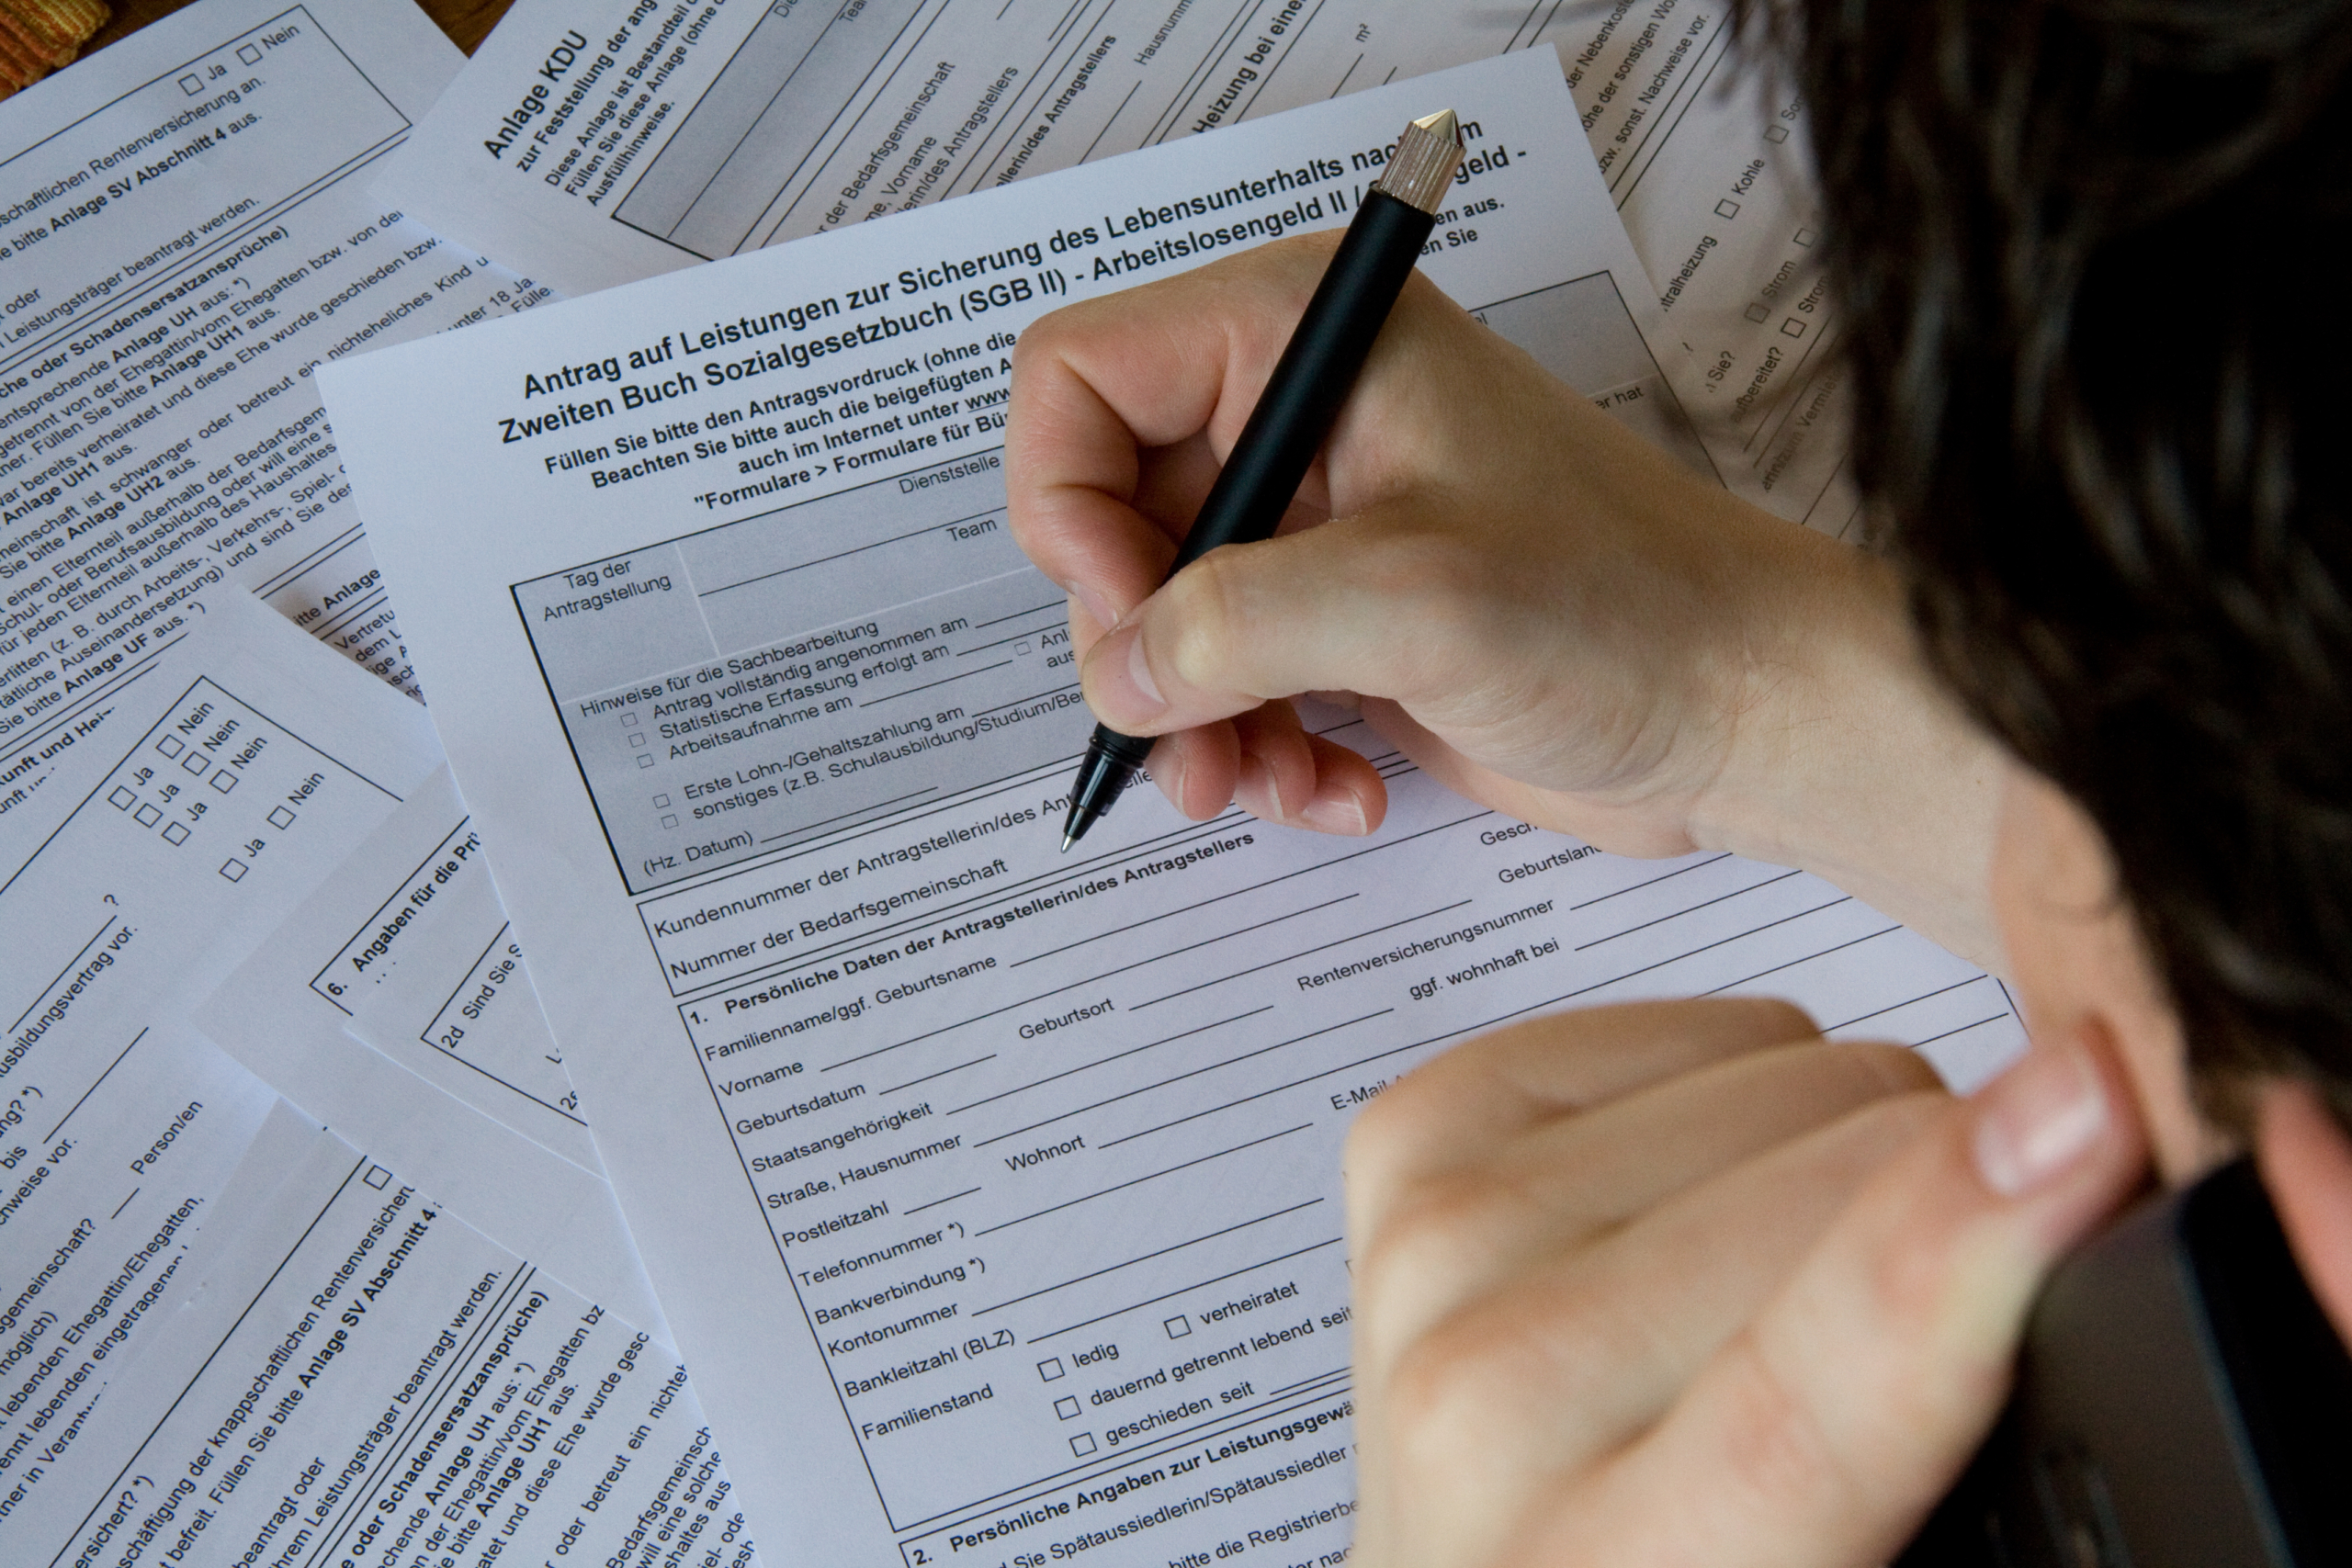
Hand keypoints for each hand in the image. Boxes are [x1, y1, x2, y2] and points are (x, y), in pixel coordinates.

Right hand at [1007, 235, 2009, 963]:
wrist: (1750, 712)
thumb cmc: (1631, 610)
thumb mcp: (1413, 600)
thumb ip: (1234, 622)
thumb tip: (1118, 677)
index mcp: (1306, 337)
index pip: (1081, 376)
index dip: (1068, 506)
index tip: (1137, 620)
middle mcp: (1297, 414)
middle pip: (1106, 517)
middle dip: (1141, 650)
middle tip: (1196, 741)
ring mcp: (1318, 521)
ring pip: (1158, 619)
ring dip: (1197, 725)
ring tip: (1269, 785)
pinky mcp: (1341, 617)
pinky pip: (1229, 684)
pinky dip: (1258, 751)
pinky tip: (1339, 787)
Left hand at [1343, 999, 2146, 1567]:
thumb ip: (1933, 1433)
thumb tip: (2057, 1192)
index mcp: (1617, 1564)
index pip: (1816, 1383)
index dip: (1962, 1226)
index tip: (2088, 1103)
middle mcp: (1495, 1393)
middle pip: (1841, 1170)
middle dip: (1955, 1206)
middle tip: (1899, 1334)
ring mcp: (1440, 1246)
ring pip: (1795, 1068)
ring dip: (1844, 1150)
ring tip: (1774, 1295)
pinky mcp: (1420, 1135)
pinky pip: (1704, 1025)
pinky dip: (1749, 1088)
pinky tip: (1704, 1206)